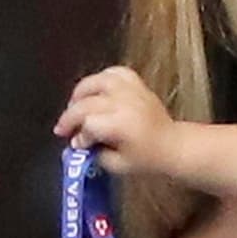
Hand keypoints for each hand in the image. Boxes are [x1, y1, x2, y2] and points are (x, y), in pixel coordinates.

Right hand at [53, 65, 179, 176]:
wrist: (173, 145)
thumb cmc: (147, 159)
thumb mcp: (119, 165)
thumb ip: (95, 154)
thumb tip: (77, 143)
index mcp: (120, 125)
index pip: (88, 123)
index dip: (78, 134)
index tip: (75, 144)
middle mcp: (123, 103)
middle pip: (86, 103)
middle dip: (70, 116)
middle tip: (63, 129)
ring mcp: (130, 90)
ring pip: (96, 81)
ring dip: (80, 93)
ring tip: (74, 106)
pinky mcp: (136, 84)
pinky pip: (114, 72)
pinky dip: (101, 78)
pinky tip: (95, 90)